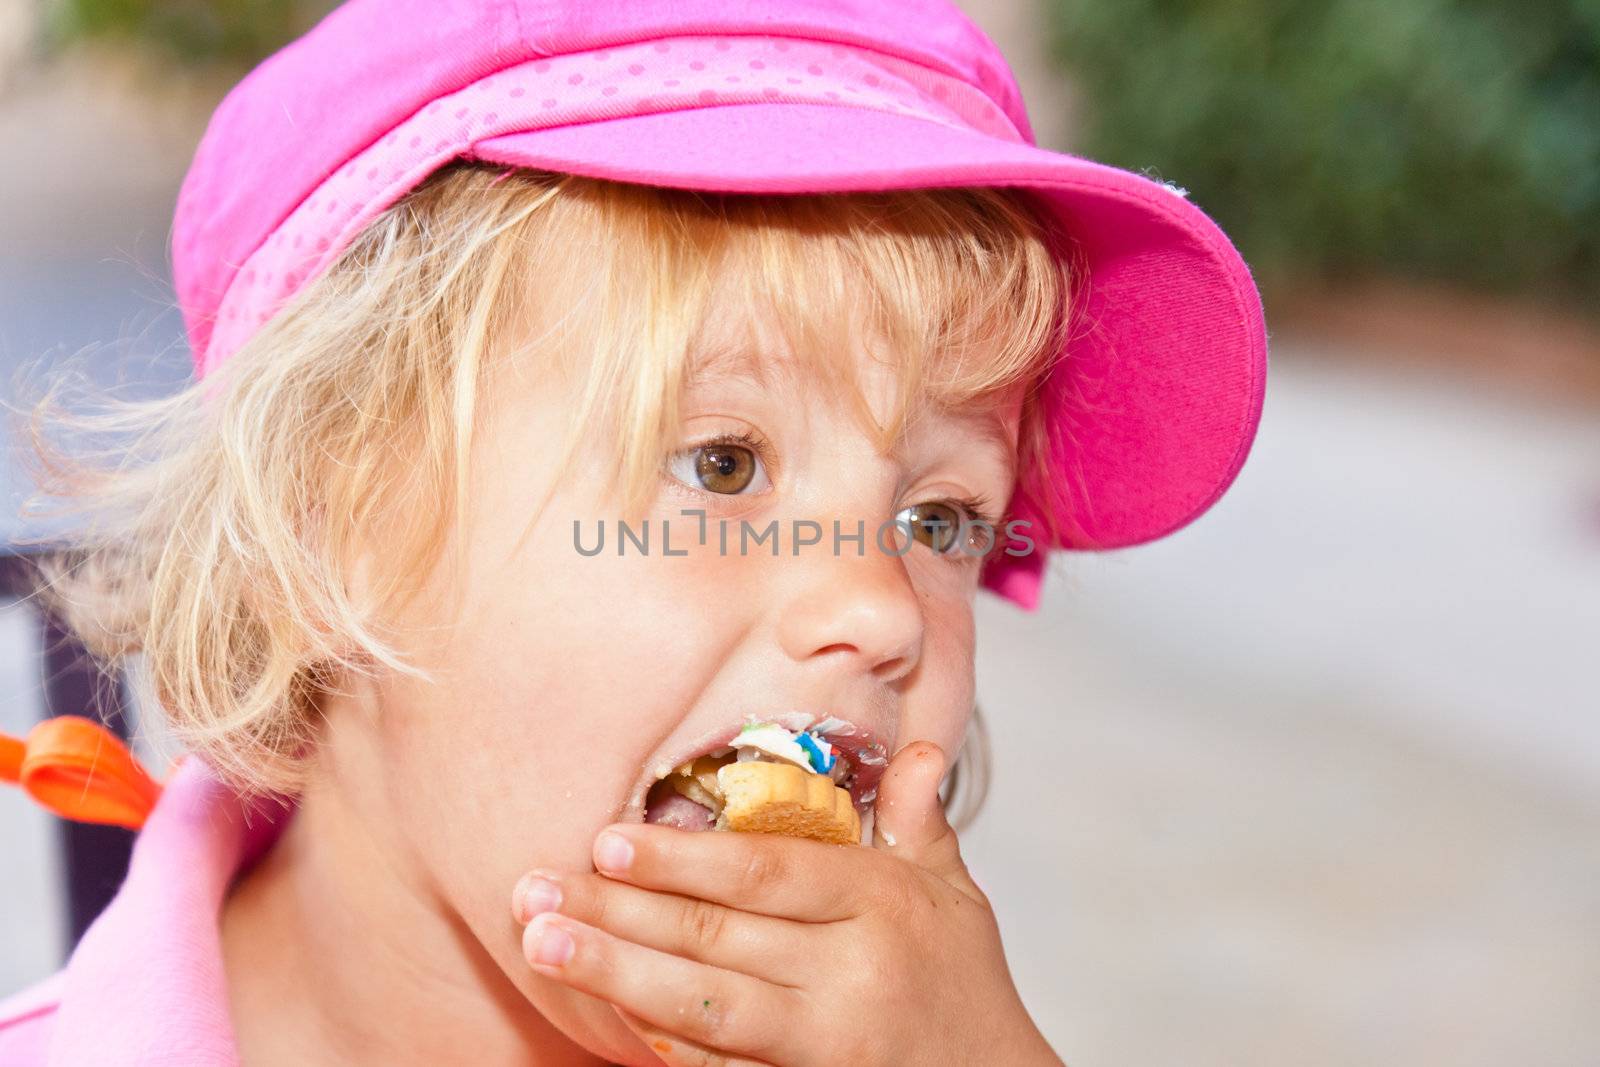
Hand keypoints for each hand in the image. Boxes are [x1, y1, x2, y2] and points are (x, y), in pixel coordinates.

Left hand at [511, 741, 1063, 1065]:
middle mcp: (851, 972)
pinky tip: (603, 1012)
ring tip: (543, 942)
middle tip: (535, 889)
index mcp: (881, 905)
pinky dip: (661, 1044)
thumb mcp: (957, 895)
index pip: (767, 874)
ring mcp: (826, 1043)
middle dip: (619, 910)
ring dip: (615, 973)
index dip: (683, 858)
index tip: (607, 838)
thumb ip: (919, 823)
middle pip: (717, 937)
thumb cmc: (967, 987)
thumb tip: (916, 751)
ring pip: (704, 1007)